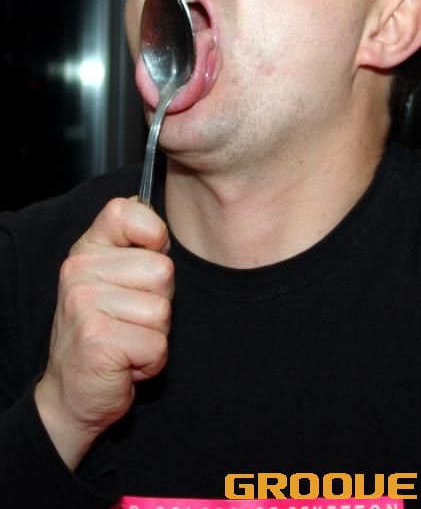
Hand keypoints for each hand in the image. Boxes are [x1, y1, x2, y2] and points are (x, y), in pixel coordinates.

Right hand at [34, 197, 173, 469]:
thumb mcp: (113, 279)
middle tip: (130, 319)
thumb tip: (150, 211)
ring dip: (155, 334)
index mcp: (87, 249)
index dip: (153, 236)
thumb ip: (133, 246)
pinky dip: (150, 360)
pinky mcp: (98, 338)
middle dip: (159, 302)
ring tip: (126, 340)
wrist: (72, 394)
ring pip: (162, 310)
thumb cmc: (103, 332)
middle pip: (163, 270)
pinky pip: (157, 344)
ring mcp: (85, 303)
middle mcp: (79, 270)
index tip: (143, 262)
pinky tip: (125, 361)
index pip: (129, 211)